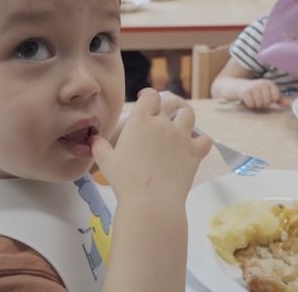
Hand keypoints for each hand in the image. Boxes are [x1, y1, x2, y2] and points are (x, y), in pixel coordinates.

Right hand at [92, 88, 210, 203]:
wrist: (151, 202)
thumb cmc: (125, 181)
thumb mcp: (105, 162)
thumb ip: (99, 146)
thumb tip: (93, 139)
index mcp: (141, 121)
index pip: (150, 95)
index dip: (149, 95)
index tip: (146, 99)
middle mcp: (162, 123)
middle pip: (171, 102)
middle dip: (168, 105)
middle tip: (164, 113)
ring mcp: (181, 136)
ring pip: (188, 115)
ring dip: (184, 117)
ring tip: (179, 125)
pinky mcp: (195, 151)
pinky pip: (204, 139)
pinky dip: (200, 141)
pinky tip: (194, 146)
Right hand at [237, 79, 281, 108]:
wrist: (237, 86)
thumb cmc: (255, 91)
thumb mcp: (267, 92)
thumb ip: (278, 99)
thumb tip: (290, 105)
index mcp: (269, 83)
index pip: (275, 98)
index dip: (269, 100)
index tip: (264, 96)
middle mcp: (262, 83)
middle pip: (267, 102)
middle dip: (261, 103)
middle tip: (256, 97)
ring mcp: (253, 87)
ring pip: (259, 104)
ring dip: (255, 104)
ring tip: (252, 98)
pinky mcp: (245, 92)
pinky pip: (251, 104)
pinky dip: (249, 104)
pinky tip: (247, 99)